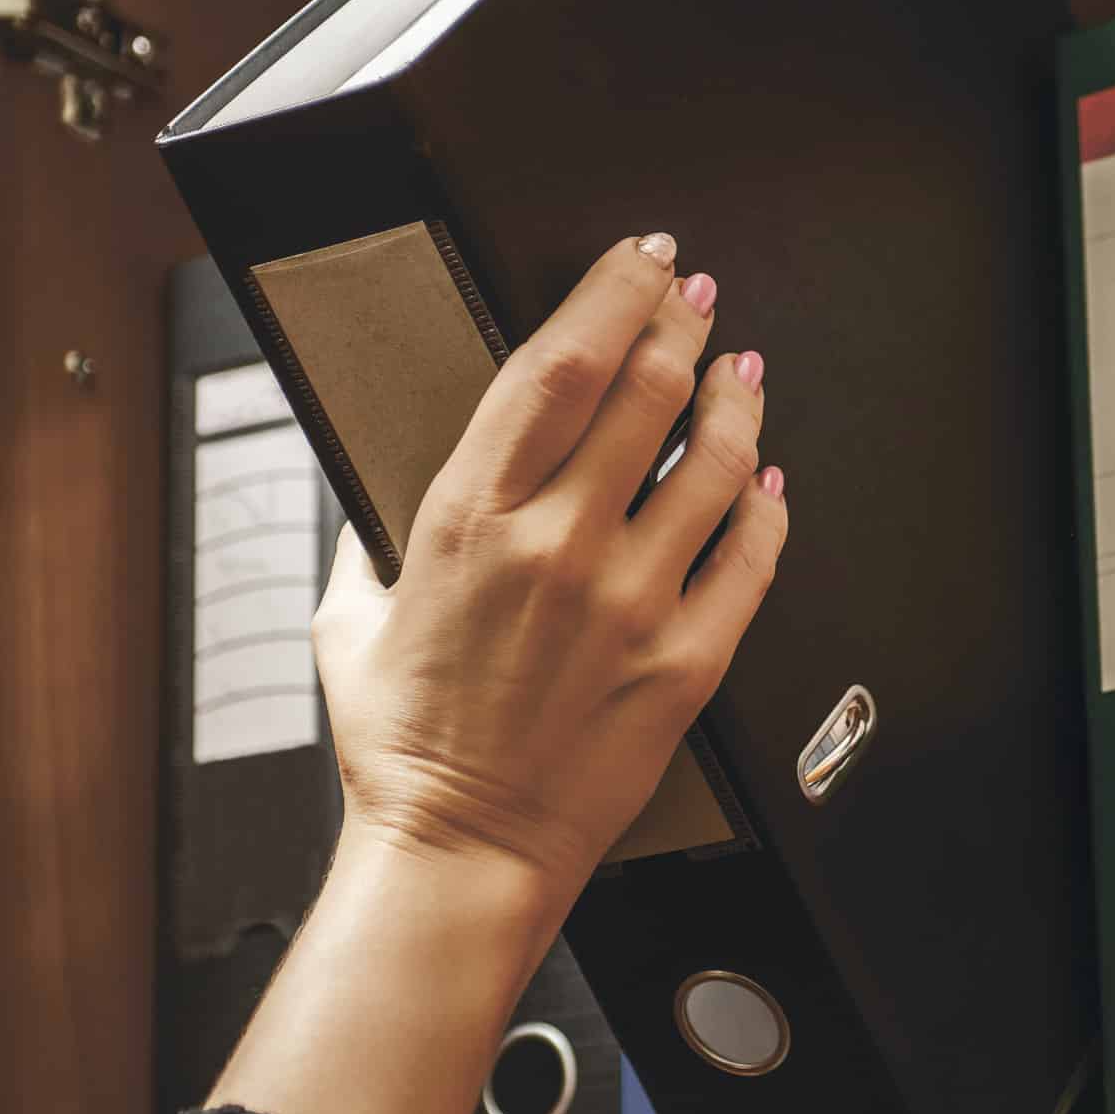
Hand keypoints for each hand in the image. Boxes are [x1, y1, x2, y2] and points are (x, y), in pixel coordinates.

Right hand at [310, 231, 787, 902]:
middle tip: (697, 294)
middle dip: (683, 321)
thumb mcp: (348, 618)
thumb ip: (366, 536)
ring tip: (742, 371)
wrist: (459, 852)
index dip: (611, 292)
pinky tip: (765, 478)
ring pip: (714, 462)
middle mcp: (556, 545)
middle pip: (649, 390)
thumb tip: (377, 494)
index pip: (559, 362)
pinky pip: (751, 558)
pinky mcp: (685, 661)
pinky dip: (766, 504)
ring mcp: (631, 602)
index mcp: (468, 518)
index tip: (637, 260)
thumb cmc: (403, 744)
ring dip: (737, 399)